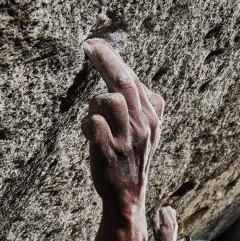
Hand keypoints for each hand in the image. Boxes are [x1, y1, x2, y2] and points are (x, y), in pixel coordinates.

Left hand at [82, 39, 163, 213]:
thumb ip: (143, 104)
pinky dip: (86, 125)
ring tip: (95, 121)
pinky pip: (93, 123)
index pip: (133, 79)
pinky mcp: (108, 151)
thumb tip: (129, 75)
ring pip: (107, 101)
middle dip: (104, 59)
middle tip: (87, 45)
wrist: (127, 194)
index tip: (95, 45)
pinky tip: (89, 135)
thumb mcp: (148, 131)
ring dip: (94, 105)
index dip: (113, 59)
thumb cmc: (132, 158)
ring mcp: (126, 138)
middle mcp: (143, 124)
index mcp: (152, 116)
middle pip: (123, 82)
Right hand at [152, 206, 178, 240]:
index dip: (158, 210)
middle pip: (169, 208)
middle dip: (162, 209)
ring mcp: (175, 223)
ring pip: (172, 210)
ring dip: (166, 211)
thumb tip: (155, 212)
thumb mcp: (155, 231)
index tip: (155, 214)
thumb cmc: (160, 240)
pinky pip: (174, 215)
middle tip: (158, 214)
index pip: (164, 210)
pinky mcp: (176, 224)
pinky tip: (165, 219)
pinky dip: (169, 214)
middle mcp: (173, 222)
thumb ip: (154, 220)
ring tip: (161, 216)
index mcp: (167, 223)